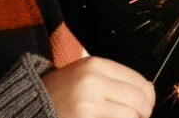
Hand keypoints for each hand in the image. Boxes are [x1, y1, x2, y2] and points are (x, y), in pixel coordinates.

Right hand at [41, 56, 155, 117]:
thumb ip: (113, 79)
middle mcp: (93, 81)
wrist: (30, 103)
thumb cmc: (62, 91)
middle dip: (144, 112)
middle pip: (140, 100)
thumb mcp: (85, 74)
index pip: (139, 81)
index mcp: (95, 65)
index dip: (148, 97)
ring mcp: (88, 103)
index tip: (145, 105)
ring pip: (131, 116)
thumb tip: (148, 91)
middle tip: (138, 116)